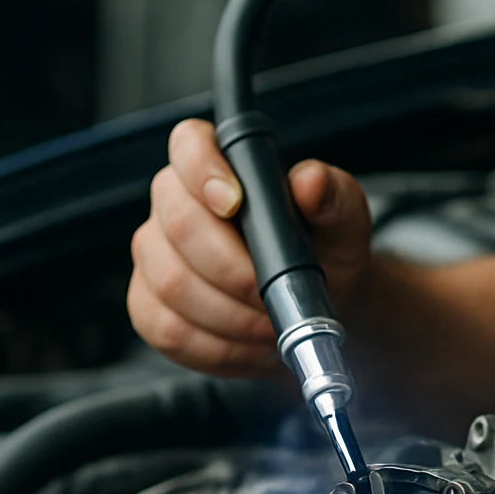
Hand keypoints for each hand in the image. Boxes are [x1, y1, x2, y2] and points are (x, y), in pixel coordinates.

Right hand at [128, 118, 373, 376]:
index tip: (235, 202)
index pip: (189, 144)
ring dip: (231, 317)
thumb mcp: (345, 223)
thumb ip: (332, 197)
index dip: (203, 171)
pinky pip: (168, 331)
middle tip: (274, 298)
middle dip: (234, 271)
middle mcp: (175, 204)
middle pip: (178, 226)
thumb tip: (309, 182)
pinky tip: (252, 348)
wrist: (320, 307)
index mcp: (221, 166)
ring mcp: (155, 256)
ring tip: (272, 327)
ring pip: (172, 285)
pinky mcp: (150, 305)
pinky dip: (218, 348)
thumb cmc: (327, 252)